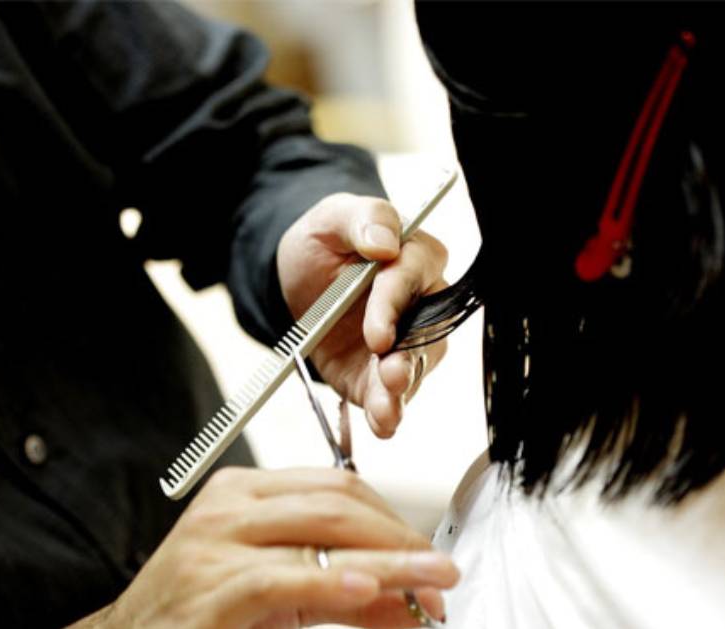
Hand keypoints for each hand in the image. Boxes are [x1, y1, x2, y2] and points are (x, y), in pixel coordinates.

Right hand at [72, 467, 457, 627]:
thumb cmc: (200, 612)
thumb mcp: (280, 591)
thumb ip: (343, 587)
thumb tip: (413, 592)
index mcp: (244, 491)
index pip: (337, 487)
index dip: (394, 521)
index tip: (430, 558)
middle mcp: (229, 507)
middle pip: (336, 504)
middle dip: (400, 541)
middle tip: (440, 576)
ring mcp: (213, 544)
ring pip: (319, 534)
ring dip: (387, 564)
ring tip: (428, 587)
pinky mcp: (208, 588)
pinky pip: (280, 578)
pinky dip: (330, 584)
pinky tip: (366, 590)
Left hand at [277, 193, 448, 437]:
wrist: (299, 280)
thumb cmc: (325, 241)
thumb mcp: (332, 218)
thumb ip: (363, 219)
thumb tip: (384, 243)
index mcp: (417, 257)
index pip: (412, 280)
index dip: (394, 308)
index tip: (377, 334)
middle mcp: (423, 304)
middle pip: (425, 332)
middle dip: (408, 358)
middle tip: (391, 376)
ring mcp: (405, 344)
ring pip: (416, 369)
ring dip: (401, 392)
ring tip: (386, 411)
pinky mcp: (382, 375)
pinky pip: (393, 396)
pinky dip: (388, 414)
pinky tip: (383, 426)